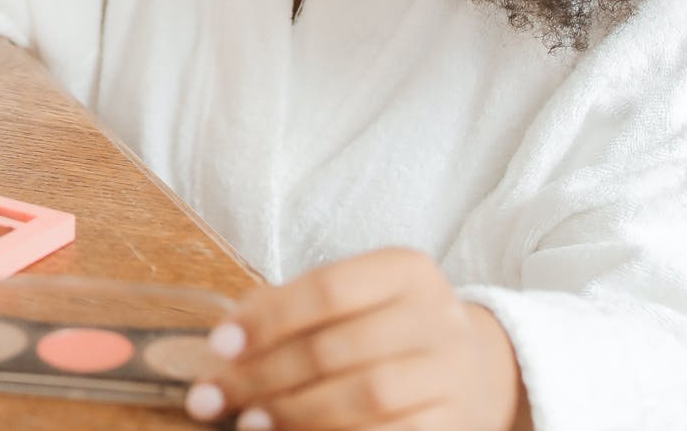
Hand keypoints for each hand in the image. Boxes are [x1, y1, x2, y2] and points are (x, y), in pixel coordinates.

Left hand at [184, 248, 528, 430]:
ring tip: (250, 423)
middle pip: (339, 348)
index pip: (328, 289)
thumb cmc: (382, 328)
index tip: (219, 347)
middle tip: (217, 396)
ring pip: (367, 396)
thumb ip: (288, 309)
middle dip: (267, 376)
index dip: (268, 319)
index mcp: (406, 270)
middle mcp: (437, 317)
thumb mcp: (347, 301)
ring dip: (298, 413)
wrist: (469, 368)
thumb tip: (225, 341)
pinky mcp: (454, 422)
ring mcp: (452, 373)